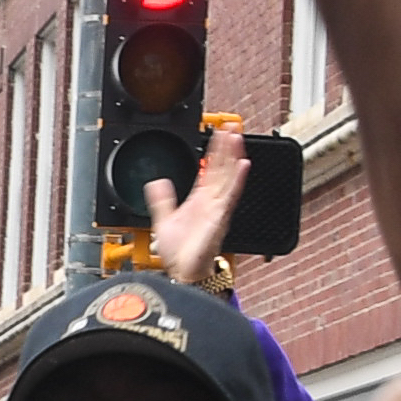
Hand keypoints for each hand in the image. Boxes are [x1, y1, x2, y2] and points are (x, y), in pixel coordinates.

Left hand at [150, 126, 250, 283]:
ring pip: (228, 176)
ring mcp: (217, 209)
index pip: (210, 170)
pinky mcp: (219, 217)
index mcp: (199, 201)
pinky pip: (230, 195)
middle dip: (227, 148)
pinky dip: (237, 180)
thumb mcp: (164, 220)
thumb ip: (162, 200)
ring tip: (237, 136)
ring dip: (233, 156)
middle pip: (222, 168)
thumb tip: (157, 183)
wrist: (183, 273)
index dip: (214, 151)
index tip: (218, 134)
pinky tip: (243, 165)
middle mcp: (211, 203)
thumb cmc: (179, 254)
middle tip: (233, 127)